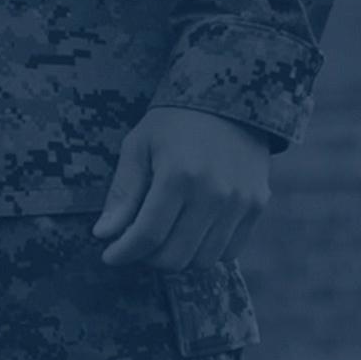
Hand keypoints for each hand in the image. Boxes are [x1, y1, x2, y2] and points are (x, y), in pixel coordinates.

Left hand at [92, 107, 273, 268]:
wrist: (227, 99)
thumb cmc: (172, 123)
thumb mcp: (138, 146)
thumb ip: (123, 193)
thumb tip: (103, 234)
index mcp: (178, 175)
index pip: (148, 234)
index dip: (124, 252)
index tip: (108, 256)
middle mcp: (214, 193)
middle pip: (176, 255)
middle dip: (147, 258)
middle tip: (133, 244)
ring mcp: (240, 203)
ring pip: (203, 260)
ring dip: (177, 257)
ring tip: (160, 237)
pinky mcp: (257, 206)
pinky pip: (230, 251)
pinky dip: (204, 251)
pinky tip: (188, 232)